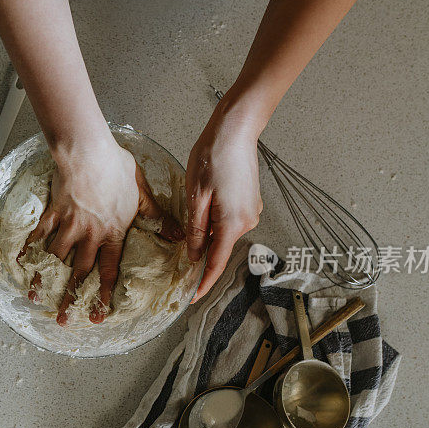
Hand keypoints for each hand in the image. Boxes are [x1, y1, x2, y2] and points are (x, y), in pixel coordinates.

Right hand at [20, 136, 183, 324]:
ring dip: (46, 279)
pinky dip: (29, 249)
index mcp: (112, 233)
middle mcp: (89, 235)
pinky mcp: (53, 212)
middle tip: (64, 319)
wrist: (88, 153)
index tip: (99, 315)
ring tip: (36, 297)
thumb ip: (157, 216)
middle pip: (79, 272)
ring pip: (56, 258)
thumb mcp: (143, 193)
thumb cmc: (117, 169)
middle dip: (72, 298)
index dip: (103, 295)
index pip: (109, 271)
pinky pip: (39, 234)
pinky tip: (21, 263)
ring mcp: (68, 225)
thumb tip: (177, 235)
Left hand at [186, 98, 263, 302]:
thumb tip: (192, 256)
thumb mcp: (196, 196)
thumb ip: (194, 230)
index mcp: (232, 223)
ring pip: (223, 234)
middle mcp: (246, 221)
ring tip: (190, 215)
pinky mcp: (249, 202)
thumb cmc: (212, 157)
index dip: (203, 282)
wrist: (235, 130)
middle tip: (177, 253)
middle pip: (219, 248)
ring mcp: (251, 211)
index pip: (216, 263)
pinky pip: (228, 222)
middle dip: (200, 253)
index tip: (191, 297)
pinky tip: (203, 205)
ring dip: (206, 234)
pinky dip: (214, 222)